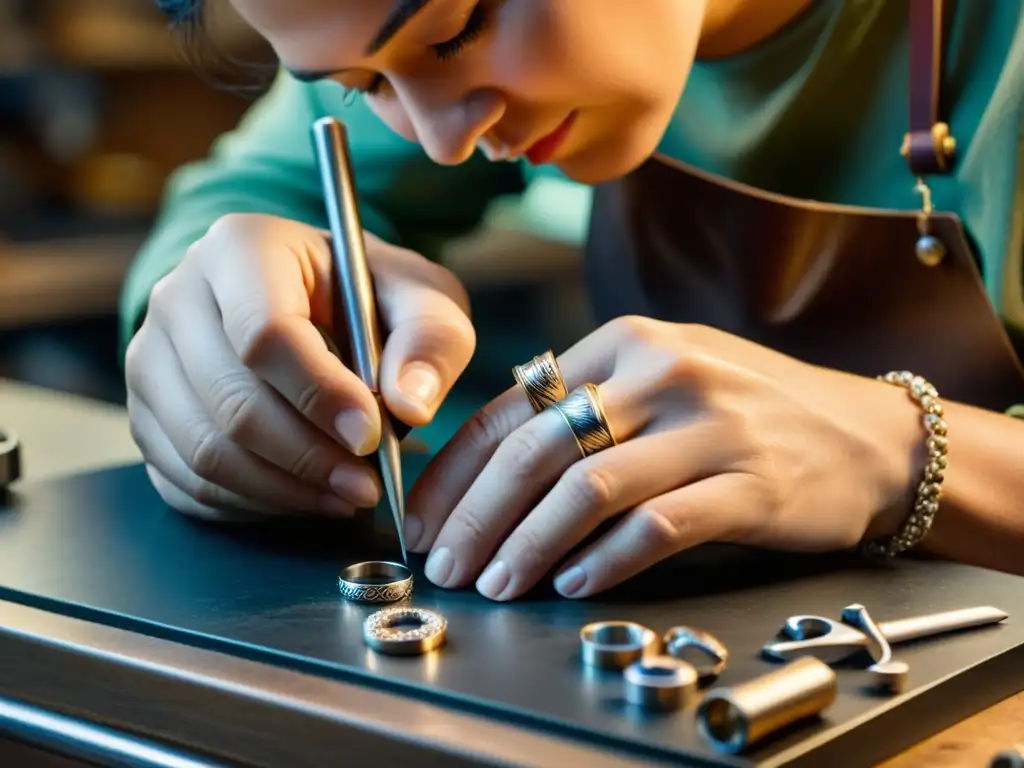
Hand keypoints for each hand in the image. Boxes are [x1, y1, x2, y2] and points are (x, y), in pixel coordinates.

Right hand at [125, 213, 473, 520]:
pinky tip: (305, 496)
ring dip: (284, 489)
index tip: (371, 436)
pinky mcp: (147, 416)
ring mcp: (150, 360)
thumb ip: (431, 339)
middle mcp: (178, 298)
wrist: (312, 305)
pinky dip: (252, 504)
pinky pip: (188, 481)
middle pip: (230, 400)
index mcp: (241, 248)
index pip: (264, 332)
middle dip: (308, 456)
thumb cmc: (368, 299)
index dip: (319, 395)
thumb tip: (411, 403)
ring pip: (204, 450)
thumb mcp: (422, 298)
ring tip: (346, 495)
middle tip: (367, 485)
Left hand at [406, 317, 920, 599]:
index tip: (424, 519)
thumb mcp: (663, 379)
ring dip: (528, 545)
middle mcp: (661, 373)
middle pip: (539, 450)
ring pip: (588, 490)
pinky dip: (605, 561)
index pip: (513, 408)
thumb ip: (587, 405)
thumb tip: (492, 466)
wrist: (865, 434)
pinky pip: (658, 526)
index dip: (457, 471)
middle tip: (445, 564)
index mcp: (625, 343)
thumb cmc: (747, 409)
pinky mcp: (748, 484)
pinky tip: (573, 586)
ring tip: (495, 583)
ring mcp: (708, 428)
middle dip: (478, 516)